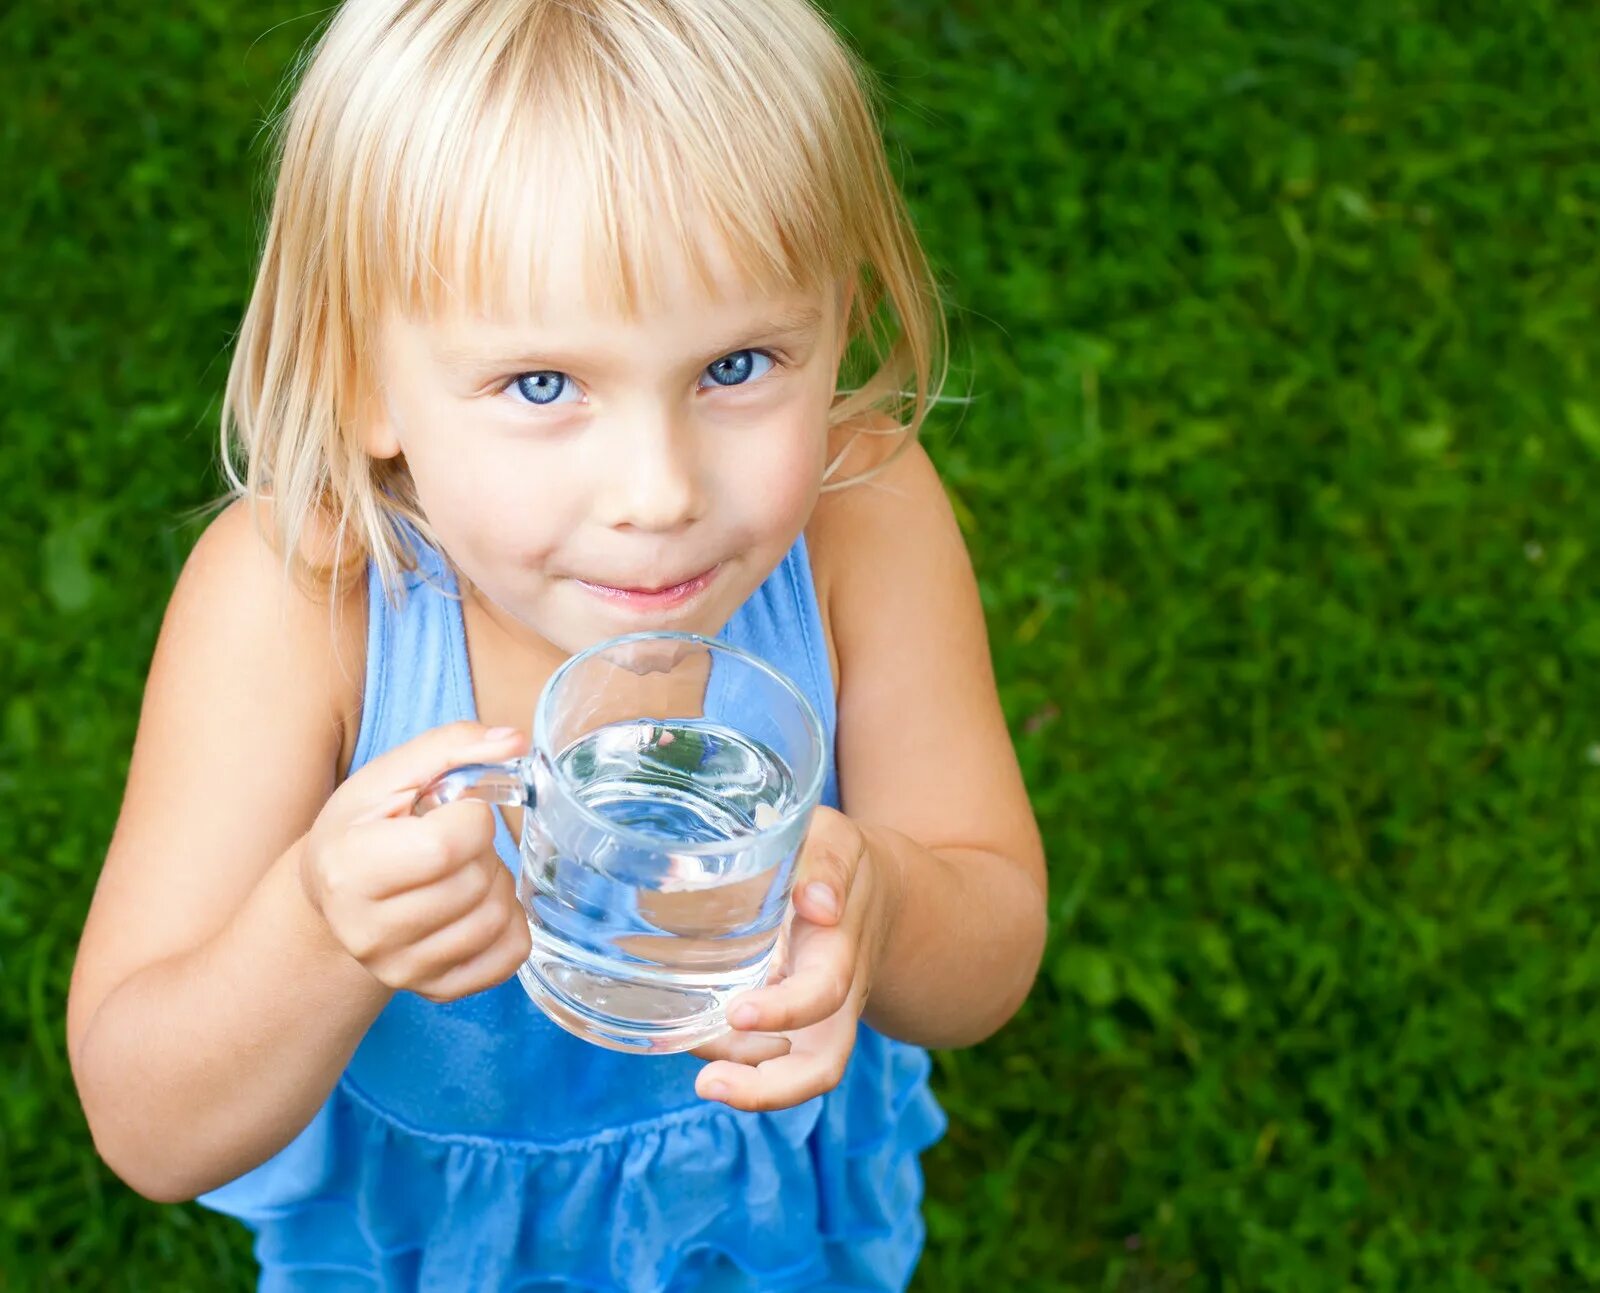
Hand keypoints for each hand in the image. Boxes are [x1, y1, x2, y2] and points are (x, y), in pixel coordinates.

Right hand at [299, 722, 532, 1002]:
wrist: (334, 894)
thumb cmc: (365, 826)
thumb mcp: (391, 774)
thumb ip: (452, 746)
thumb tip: (515, 741)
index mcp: (350, 870)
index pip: (446, 846)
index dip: (470, 817)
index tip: (452, 811)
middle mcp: (368, 933)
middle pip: (476, 884)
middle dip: (482, 850)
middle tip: (455, 842)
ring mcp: (400, 969)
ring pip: (497, 919)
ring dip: (496, 884)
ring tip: (463, 871)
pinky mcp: (433, 990)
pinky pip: (510, 957)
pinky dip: (512, 924)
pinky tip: (478, 904)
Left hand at [693, 808, 902, 1111]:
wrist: (876, 887)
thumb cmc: (840, 857)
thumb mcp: (835, 839)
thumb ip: (825, 861)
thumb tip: (816, 904)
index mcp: (841, 948)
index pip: (823, 993)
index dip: (784, 1011)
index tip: (737, 1012)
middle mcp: (835, 996)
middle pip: (821, 1065)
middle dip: (768, 1088)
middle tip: (707, 1086)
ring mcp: (814, 1018)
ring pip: (796, 1075)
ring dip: (746, 1085)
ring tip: (699, 1077)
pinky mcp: (791, 1023)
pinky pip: (768, 1057)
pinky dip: (732, 1059)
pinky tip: (693, 1041)